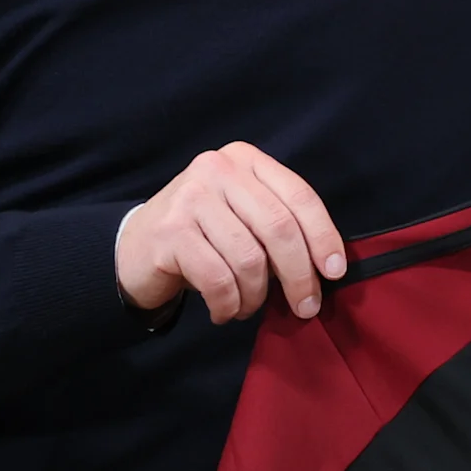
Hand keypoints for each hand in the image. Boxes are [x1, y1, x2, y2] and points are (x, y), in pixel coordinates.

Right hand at [116, 142, 345, 322]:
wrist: (135, 247)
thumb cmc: (203, 235)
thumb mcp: (243, 215)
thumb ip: (279, 224)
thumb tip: (327, 266)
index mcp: (244, 159)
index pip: (299, 195)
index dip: (323, 236)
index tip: (335, 272)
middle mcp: (217, 169)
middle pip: (279, 228)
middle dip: (299, 275)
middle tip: (306, 307)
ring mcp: (190, 198)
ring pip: (249, 259)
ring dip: (256, 297)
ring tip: (248, 308)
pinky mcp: (170, 232)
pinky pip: (218, 279)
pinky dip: (228, 304)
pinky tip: (224, 311)